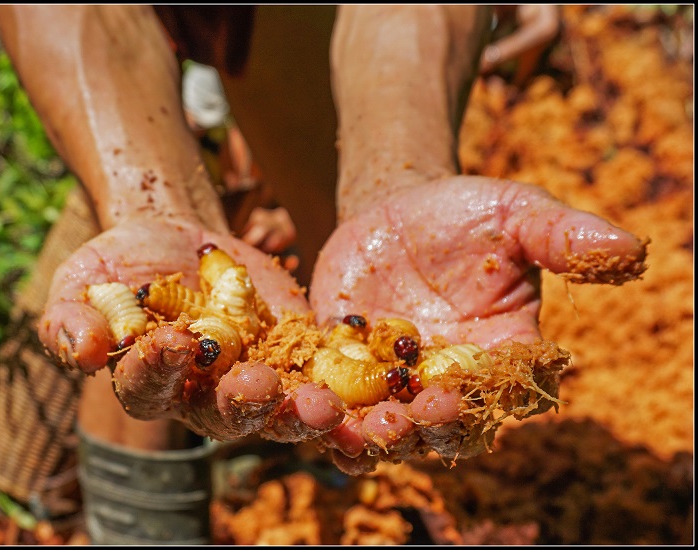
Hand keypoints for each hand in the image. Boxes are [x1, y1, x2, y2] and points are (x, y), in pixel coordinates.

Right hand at [38, 214, 343, 442]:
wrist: (177, 239)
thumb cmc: (120, 264)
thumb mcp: (83, 283)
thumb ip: (70, 318)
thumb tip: (83, 350)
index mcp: (150, 386)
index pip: (149, 389)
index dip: (159, 370)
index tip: (172, 340)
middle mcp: (205, 399)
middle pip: (226, 416)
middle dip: (245, 404)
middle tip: (259, 387)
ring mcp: (258, 384)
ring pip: (282, 413)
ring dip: (304, 415)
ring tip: (326, 408)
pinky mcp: (299, 362)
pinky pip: (327, 387)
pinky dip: (350, 398)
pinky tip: (374, 400)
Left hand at [309, 175, 646, 472]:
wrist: (399, 209)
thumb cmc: (468, 213)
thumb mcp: (517, 213)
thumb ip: (563, 235)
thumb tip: (630, 251)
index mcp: (503, 357)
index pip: (502, 394)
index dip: (480, 402)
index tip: (452, 394)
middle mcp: (452, 382)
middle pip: (443, 427)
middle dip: (422, 431)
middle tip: (399, 423)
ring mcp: (398, 383)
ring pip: (387, 428)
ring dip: (370, 436)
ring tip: (352, 430)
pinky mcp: (348, 372)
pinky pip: (336, 403)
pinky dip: (322, 412)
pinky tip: (304, 407)